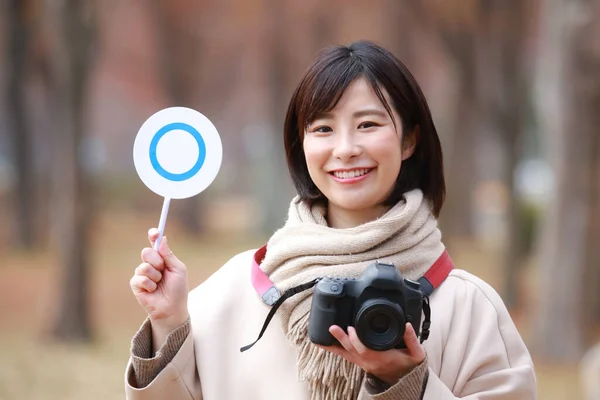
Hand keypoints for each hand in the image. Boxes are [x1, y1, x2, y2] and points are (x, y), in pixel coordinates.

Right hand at [130, 228, 189, 349]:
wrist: (172, 309)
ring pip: (143, 266)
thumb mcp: (178, 269)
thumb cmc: (178, 289)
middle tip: (163, 269)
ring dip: (155, 275)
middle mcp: (151, 264)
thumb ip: (168, 254)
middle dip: (156, 260)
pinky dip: (149, 284)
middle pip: (147, 252)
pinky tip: (152, 290)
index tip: (154, 232)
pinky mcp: (136, 284)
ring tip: (159, 283)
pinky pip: (139, 278)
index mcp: (162, 258)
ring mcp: (142, 274)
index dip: (153, 236)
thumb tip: (162, 238)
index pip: (155, 243)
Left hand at [317, 323, 425, 385]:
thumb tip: (407, 325)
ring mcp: (364, 364)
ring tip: (324, 334)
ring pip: (346, 354)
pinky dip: (334, 349)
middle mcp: (370, 362)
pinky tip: (323, 343)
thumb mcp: (417, 354)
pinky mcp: (360, 363)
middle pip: (352, 351)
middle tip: (333, 327)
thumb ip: (412, 339)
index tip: (352, 327)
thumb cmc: (410, 367)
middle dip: (342, 339)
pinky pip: (345, 356)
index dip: (357, 340)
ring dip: (334, 344)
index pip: (366, 350)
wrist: (406, 382)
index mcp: (383, 358)